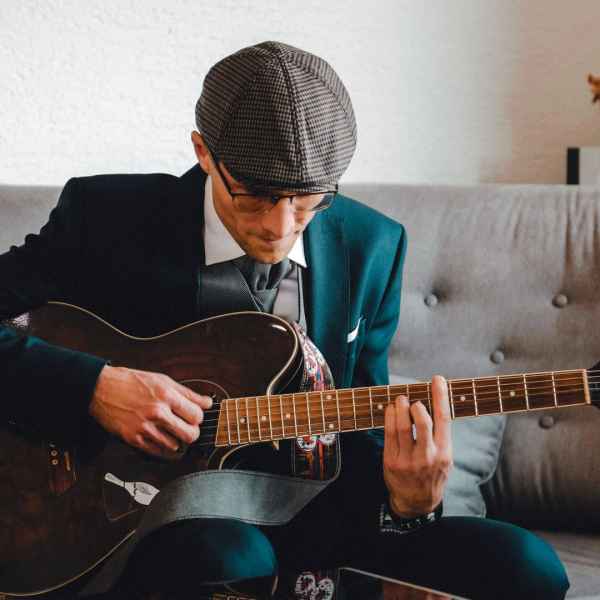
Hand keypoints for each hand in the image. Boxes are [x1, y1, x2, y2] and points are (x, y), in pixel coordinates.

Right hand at [89, 365, 212, 458]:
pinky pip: (157, 452)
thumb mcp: (163, 380)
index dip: (198, 417)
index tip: (194, 416)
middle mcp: (157, 412)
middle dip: (192, 433)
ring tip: (172, 432)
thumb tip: (207, 403)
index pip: (197, 415)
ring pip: (175, 446)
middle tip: (187, 428)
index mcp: (166, 395)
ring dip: (177, 441)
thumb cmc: (132, 382)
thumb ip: (187, 393)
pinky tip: (162, 439)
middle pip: (190, 434)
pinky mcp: (133, 439)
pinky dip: (163, 448)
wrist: (101, 388)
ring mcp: (145, 427)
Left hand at [383, 375, 451, 517]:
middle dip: (415, 405)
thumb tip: (434, 404)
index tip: (438, 379)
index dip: (440, 396)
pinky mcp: (392, 461)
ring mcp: (408, 460)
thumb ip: (441, 435)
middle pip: (422, 421)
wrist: (416, 502)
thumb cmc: (432, 474)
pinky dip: (389, 417)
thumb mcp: (445, 458)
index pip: (444, 419)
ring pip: (402, 426)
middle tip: (411, 399)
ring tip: (399, 400)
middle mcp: (427, 456)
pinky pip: (389, 434)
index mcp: (444, 453)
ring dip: (399, 408)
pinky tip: (390, 410)